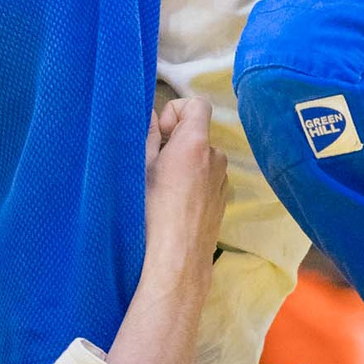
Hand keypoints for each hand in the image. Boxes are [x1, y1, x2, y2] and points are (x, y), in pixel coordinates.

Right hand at [142, 97, 226, 281]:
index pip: (197, 105)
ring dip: (185, 164)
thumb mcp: (141, 169)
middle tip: (154, 164)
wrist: (176, 259)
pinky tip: (176, 204)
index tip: (161, 133)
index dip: (176, 111)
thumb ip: (148, 136)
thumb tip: (151, 115)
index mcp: (196, 143)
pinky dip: (193, 182)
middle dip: (176, 141)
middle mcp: (216, 157)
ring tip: (163, 188)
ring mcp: (222, 180)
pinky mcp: (222, 200)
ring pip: (202, 158)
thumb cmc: (152, 212)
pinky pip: (207, 179)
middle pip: (197, 134)